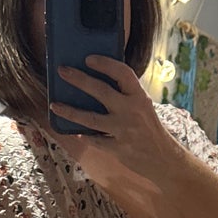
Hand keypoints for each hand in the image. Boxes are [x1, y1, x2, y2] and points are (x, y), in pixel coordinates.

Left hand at [51, 58, 183, 206]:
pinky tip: (74, 131)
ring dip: (70, 111)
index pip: (122, 73)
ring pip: (91, 119)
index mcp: (139, 97)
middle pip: (101, 91)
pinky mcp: (118, 149)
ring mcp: (123, 131)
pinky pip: (95, 140)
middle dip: (79, 79)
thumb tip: (98, 81)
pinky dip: (84, 135)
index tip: (88, 58)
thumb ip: (126, 95)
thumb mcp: (143, 107)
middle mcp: (131, 111)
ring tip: (54, 105)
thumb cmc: (149, 129)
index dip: (105, 64)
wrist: (163, 158)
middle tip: (62, 71)